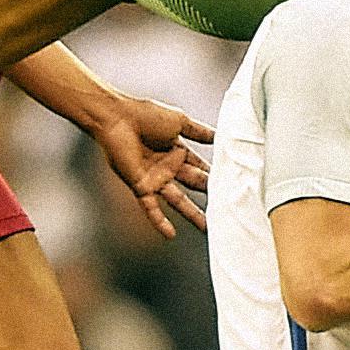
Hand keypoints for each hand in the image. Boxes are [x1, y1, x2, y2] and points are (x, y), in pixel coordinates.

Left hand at [91, 95, 213, 237]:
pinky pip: (151, 207)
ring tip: (207, 228)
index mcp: (176, 151)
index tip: (232, 185)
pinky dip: (159, 221)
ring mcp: (154, 178)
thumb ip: (199, 131)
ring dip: (192, 214)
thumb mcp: (179, 120)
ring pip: (177, 200)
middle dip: (209, 195)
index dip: (214, 175)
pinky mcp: (141, 186)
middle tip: (227, 208)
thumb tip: (219, 135)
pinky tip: (170, 234)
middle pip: (193, 184)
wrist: (117, 118)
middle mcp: (167, 167)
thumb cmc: (145, 114)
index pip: (200, 166)